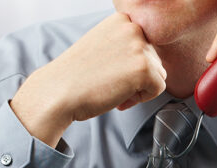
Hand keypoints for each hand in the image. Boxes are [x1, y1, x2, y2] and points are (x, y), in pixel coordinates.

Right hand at [11, 13, 166, 146]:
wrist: (57, 92)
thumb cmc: (74, 76)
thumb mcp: (100, 46)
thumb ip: (123, 45)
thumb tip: (144, 58)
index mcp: (120, 20)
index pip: (144, 45)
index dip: (128, 65)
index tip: (109, 72)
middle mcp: (132, 27)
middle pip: (154, 59)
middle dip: (136, 77)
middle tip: (110, 84)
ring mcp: (139, 46)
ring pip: (158, 74)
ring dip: (139, 88)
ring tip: (113, 90)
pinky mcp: (144, 67)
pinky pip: (158, 88)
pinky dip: (141, 99)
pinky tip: (118, 97)